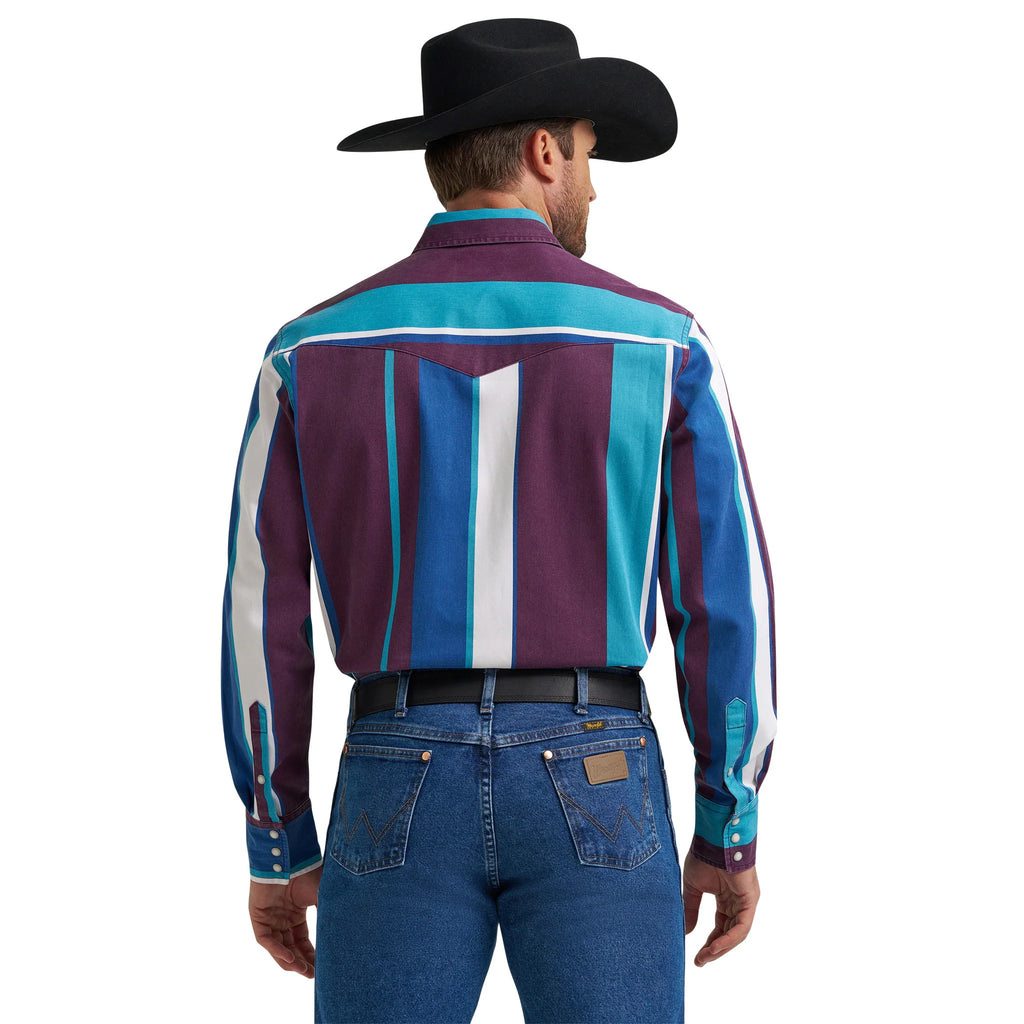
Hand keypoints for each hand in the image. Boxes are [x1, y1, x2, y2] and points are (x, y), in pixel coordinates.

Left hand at [248, 864, 322, 976]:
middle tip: (314, 975)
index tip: (322, 968)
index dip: (311, 955)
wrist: (288, 856)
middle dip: (302, 962)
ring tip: (303, 970)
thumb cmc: (306, 872)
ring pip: (279, 947)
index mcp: (296, 914)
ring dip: (291, 961)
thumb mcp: (322, 896)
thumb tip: (345, 934)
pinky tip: (290, 958)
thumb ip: (328, 915)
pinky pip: (266, 940)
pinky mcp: (258, 917)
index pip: (303, 941)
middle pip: (291, 948)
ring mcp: (269, 918)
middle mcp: (282, 919)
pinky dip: (278, 950)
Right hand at [682, 851, 758, 966]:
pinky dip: (728, 939)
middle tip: (700, 961)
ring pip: (736, 934)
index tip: (697, 956)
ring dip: (721, 948)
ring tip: (705, 957)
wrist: (713, 838)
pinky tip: (715, 947)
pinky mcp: (750, 900)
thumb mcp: (693, 887)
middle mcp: (738, 901)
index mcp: (726, 898)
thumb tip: (685, 932)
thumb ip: (690, 909)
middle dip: (715, 950)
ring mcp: (746, 901)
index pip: (720, 927)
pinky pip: (741, 926)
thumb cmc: (704, 856)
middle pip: (729, 933)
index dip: (709, 943)